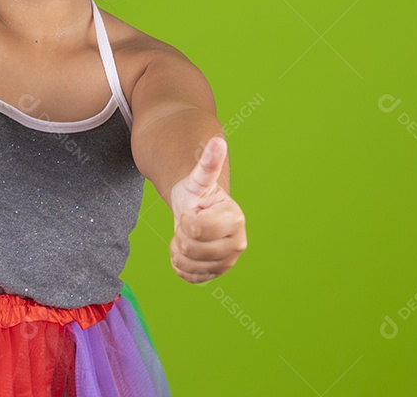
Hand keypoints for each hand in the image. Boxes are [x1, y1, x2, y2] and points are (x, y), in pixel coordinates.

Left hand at [168, 135, 246, 283]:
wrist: (196, 213)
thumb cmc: (198, 194)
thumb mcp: (199, 179)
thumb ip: (208, 163)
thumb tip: (216, 140)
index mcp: (235, 219)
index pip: (197, 228)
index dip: (186, 218)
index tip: (193, 210)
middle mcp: (238, 244)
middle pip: (191, 248)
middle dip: (182, 234)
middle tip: (188, 224)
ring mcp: (228, 262)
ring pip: (188, 265)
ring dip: (179, 250)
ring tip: (187, 236)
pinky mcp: (216, 275)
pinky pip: (188, 277)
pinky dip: (180, 265)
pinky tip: (186, 251)